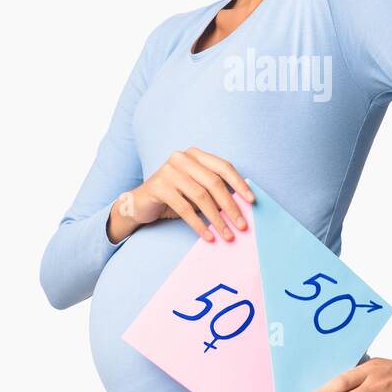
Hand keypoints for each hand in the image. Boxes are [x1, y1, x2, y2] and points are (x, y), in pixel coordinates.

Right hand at [108, 147, 255, 244]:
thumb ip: (215, 190)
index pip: (223, 167)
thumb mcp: (196, 189)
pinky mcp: (158, 186)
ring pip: (200, 197)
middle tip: (242, 225)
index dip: (239, 184)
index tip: (252, 201)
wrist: (139, 204)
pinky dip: (199, 225)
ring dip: (217, 219)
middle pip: (214, 183)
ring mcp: (169, 171)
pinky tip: (208, 236)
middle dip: (230, 206)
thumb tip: (243, 203)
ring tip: (227, 235)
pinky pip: (185, 209)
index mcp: (195, 155)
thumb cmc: (174, 196)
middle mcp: (182, 158)